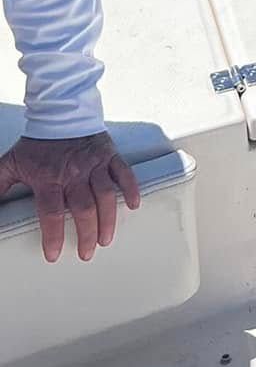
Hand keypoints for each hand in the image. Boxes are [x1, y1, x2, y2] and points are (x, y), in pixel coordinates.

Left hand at [0, 132, 141, 262]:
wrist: (60, 111)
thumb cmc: (36, 143)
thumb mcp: (11, 163)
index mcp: (49, 178)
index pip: (52, 212)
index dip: (53, 236)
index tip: (54, 255)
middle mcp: (74, 173)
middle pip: (83, 208)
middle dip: (86, 234)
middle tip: (86, 253)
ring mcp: (94, 163)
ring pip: (106, 195)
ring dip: (108, 219)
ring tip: (106, 239)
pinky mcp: (109, 154)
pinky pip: (123, 173)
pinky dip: (130, 189)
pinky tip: (133, 206)